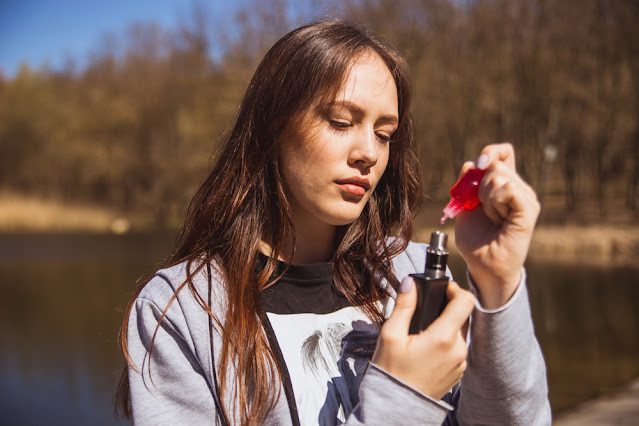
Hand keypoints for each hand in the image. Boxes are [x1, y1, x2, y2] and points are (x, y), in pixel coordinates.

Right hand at [371, 277, 474, 399]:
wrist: (396, 405)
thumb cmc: (391, 372)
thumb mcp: (390, 335)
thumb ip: (403, 306)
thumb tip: (409, 283)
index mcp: (443, 338)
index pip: (465, 301)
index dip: (456, 289)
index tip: (443, 288)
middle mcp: (458, 350)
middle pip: (464, 315)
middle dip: (448, 307)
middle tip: (428, 308)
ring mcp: (461, 362)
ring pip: (461, 331)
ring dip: (448, 324)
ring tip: (426, 327)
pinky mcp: (459, 371)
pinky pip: (458, 347)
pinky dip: (448, 340)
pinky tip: (429, 344)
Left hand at [454, 143, 539, 308]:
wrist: (484, 266)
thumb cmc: (476, 240)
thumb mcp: (465, 206)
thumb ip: (467, 184)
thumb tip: (471, 163)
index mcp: (504, 185)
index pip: (503, 152)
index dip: (489, 153)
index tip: (475, 167)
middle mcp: (518, 188)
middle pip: (496, 163)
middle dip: (479, 185)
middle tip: (483, 209)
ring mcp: (526, 198)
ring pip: (500, 176)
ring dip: (486, 197)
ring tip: (492, 218)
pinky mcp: (529, 209)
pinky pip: (509, 188)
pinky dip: (495, 202)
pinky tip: (498, 218)